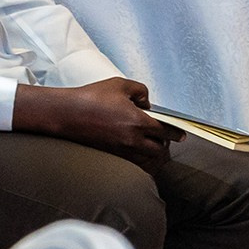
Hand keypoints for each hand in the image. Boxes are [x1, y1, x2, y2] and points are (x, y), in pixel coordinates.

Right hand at [12, 77, 178, 158]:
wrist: (66, 114)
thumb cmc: (92, 97)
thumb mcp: (121, 85)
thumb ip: (141, 91)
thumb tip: (147, 103)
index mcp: (138, 122)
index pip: (166, 132)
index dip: (176, 133)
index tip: (181, 134)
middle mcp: (132, 140)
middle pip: (160, 150)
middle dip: (166, 145)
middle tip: (167, 140)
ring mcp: (121, 151)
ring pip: (147, 161)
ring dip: (154, 155)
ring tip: (155, 148)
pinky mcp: (110, 156)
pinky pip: (133, 164)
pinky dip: (141, 162)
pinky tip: (140, 155)